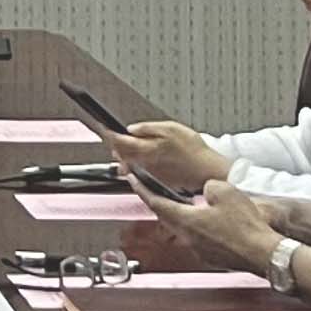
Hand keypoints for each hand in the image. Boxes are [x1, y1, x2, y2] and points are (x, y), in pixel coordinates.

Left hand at [98, 119, 228, 188]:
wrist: (207, 172)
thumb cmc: (193, 151)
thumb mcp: (171, 128)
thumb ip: (147, 128)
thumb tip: (131, 129)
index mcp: (144, 149)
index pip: (118, 141)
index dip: (108, 134)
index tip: (103, 128)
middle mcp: (142, 165)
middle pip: (120, 154)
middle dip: (114, 145)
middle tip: (112, 136)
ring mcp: (147, 175)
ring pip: (127, 165)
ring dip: (123, 156)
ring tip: (124, 147)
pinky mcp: (154, 182)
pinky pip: (137, 172)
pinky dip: (134, 165)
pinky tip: (140, 160)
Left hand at [138, 179, 283, 277]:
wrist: (263, 254)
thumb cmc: (246, 227)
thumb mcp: (225, 191)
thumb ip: (208, 187)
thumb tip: (207, 190)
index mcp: (187, 221)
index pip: (156, 203)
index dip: (142, 189)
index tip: (133, 180)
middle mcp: (188, 238)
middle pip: (166, 217)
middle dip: (160, 202)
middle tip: (155, 189)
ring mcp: (200, 250)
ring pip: (184, 229)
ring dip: (182, 215)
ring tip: (188, 204)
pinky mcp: (212, 257)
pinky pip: (200, 239)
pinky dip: (199, 227)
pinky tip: (212, 222)